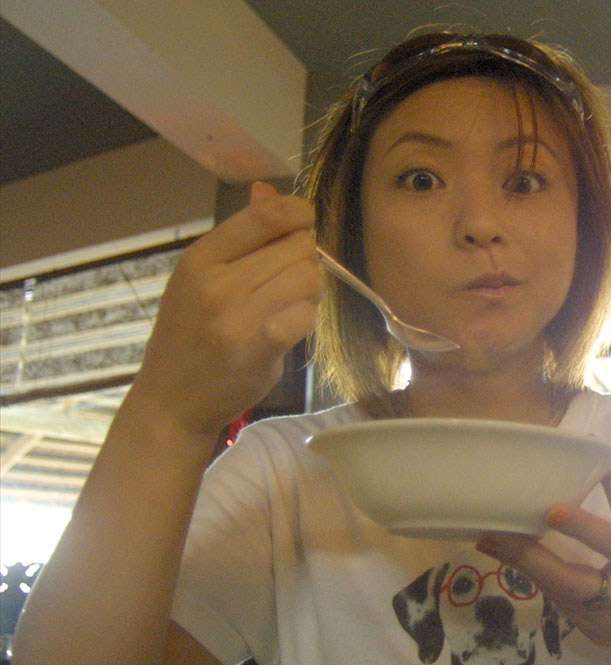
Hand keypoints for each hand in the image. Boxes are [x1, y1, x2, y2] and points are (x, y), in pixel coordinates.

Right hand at [131, 182, 321, 437]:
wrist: (172, 400)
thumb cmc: (191, 335)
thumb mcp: (202, 278)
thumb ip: (241, 235)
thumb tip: (267, 188)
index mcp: (201, 257)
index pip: (266, 215)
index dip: (298, 214)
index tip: (303, 224)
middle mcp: (216, 282)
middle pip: (297, 248)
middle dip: (304, 262)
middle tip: (286, 286)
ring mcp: (236, 316)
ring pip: (308, 280)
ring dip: (308, 294)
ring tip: (285, 309)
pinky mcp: (258, 347)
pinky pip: (306, 315)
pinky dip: (306, 321)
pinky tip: (287, 330)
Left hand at [475, 465, 610, 649]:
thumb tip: (601, 449)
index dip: (584, 528)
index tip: (551, 510)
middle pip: (575, 583)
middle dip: (532, 560)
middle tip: (493, 536)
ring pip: (561, 596)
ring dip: (526, 568)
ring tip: (493, 542)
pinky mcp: (596, 636)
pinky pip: (562, 607)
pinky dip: (540, 582)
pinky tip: (517, 562)